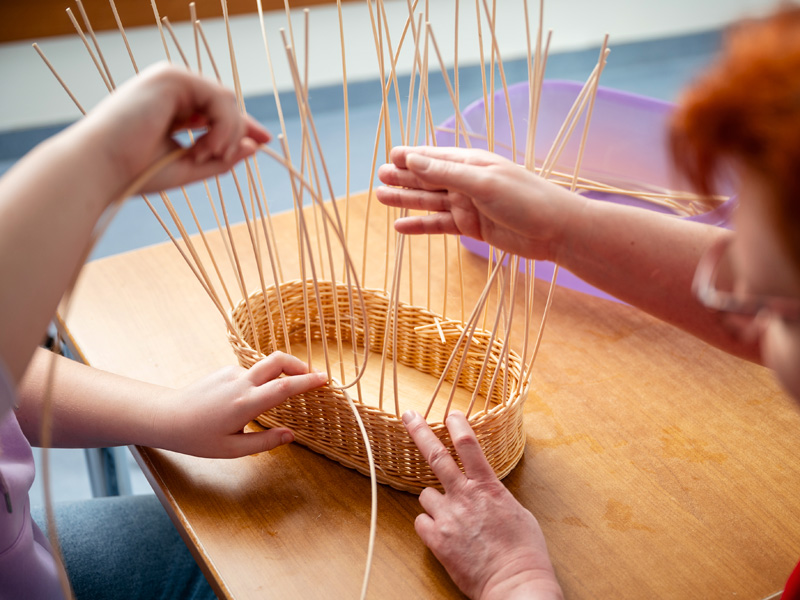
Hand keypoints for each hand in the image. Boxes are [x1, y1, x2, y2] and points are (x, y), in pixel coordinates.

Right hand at [79, 63, 270, 196]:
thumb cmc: (134, 171)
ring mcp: (171, 79)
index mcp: (171, 106)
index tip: (264, 141)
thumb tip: (256, 147)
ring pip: (227, 101)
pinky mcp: (172, 78)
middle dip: (237, 132)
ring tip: (207, 155)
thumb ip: (221, 158)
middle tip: (221, 157)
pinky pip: (220, 99)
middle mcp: (172, 88)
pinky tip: (207, 146)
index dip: (242, 125)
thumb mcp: (187, 166)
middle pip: (226, 104)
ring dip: (228, 133)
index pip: (217, 109)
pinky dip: (223, 126)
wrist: (100, 168)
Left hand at [151, 352, 326, 457]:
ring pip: (264, 369)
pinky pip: (250, 374)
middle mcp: (241, 382)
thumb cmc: (197, 438)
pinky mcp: (225, 371)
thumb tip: (290, 435)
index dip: (307, 381)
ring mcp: (232, 373)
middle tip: (312, 377)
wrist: (166, 417)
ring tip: (278, 399)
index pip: (284, 387)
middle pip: (278, 360)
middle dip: (299, 365)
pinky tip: (246, 403)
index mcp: (246, 403)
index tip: (325, 379)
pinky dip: (259, 383)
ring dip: (278, 377)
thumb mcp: (232, 450)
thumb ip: (264, 442)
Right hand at [376, 146, 585, 260]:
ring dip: (406, 200)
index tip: (390, 155)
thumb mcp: (483, 183)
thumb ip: (446, 172)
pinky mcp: (472, 227)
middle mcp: (467, 182)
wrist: (556, 231)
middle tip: (379, 177)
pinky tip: (401, 227)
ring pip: (430, 201)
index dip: (412, 156)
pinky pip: (439, 225)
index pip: (434, 157)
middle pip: (428, 178)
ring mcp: (468, 205)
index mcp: (471, 163)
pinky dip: (421, 225)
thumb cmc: (526, 199)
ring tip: (381, 197)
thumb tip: (413, 159)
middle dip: (404, 177)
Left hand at [403, 410, 562, 599]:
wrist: (515, 585)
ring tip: (450, 516)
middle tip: (409, 417)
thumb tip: (487, 492)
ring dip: (434, 501)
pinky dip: (429, 525)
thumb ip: (496, 497)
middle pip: (436, 456)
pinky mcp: (437, 540)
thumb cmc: (524, 553)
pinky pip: (421, 522)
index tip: (451, 414)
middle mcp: (464, 497)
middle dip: (420, 432)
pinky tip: (442, 533)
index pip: (469, 446)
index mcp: (488, 487)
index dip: (458, 426)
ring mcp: (448, 517)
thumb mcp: (518, 513)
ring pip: (426, 495)